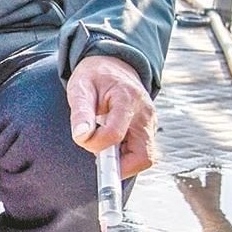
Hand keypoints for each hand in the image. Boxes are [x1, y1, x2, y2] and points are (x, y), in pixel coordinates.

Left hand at [65, 55, 156, 176]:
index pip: (114, 134)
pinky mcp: (149, 131)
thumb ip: (80, 112)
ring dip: (121, 162)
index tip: (82, 138)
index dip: (94, 144)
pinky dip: (125, 157)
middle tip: (97, 156)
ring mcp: (151, 124)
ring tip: (102, 145)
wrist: (113, 66)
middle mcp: (145, 114)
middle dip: (118, 166)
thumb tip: (81, 137)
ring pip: (144, 158)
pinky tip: (110, 146)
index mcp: (127, 99)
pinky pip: (142, 153)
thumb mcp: (80, 87)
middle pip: (143, 157)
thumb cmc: (94, 76)